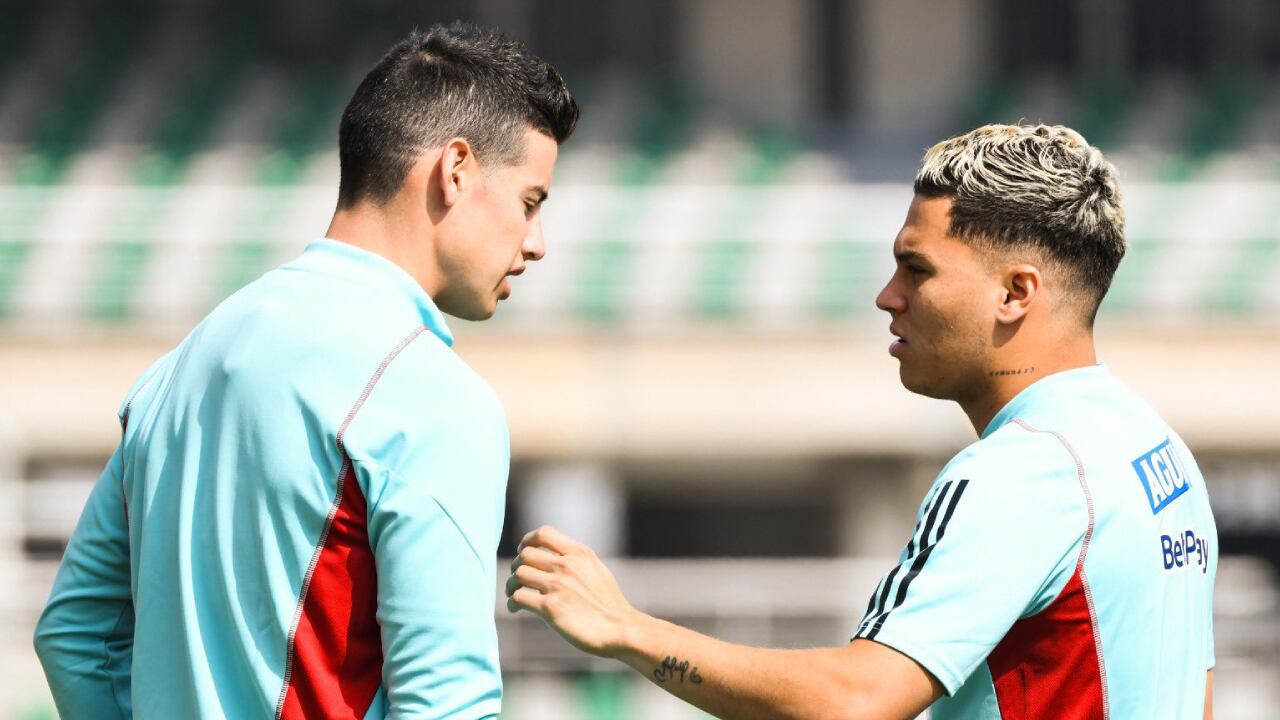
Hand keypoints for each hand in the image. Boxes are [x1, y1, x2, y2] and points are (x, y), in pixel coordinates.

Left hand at [505, 525, 640, 658]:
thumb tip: (557, 555)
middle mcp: (567, 566)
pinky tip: (516, 609)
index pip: (543, 533)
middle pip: (525, 554)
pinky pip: (518, 598)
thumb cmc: (609, 604)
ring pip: (518, 574)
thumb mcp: (597, 570)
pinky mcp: (550, 608)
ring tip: (513, 594)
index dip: (527, 541)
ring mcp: (558, 586)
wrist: (620, 629)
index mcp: (579, 554)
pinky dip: (512, 603)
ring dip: (511, 585)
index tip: (523, 552)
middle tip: (517, 579)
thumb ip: (577, 560)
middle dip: (516, 566)